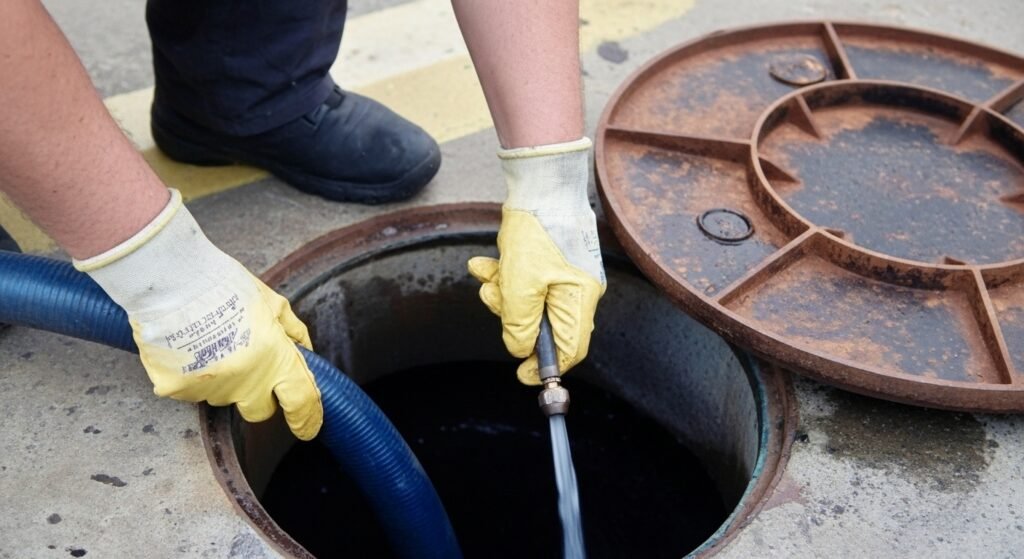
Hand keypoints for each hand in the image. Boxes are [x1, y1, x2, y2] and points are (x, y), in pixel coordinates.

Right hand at [75, 190, 321, 439]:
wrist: (168, 280)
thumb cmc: (222, 284)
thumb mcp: (270, 301)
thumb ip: (292, 331)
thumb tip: (305, 352)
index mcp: (274, 358)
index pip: (301, 400)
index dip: (307, 418)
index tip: (307, 428)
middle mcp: (245, 381)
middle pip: (259, 410)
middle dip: (258, 395)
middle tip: (246, 363)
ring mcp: (210, 388)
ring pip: (223, 397)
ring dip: (224, 379)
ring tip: (211, 342)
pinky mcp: (177, 390)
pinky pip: (191, 390)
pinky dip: (192, 374)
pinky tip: (187, 347)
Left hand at [468, 138, 605, 384]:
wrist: (541, 183)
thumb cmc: (538, 230)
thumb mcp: (521, 285)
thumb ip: (519, 324)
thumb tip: (520, 348)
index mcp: (580, 300)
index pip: (570, 350)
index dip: (545, 366)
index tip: (522, 374)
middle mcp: (576, 290)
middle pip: (544, 325)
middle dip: (512, 316)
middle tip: (495, 300)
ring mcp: (563, 274)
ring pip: (529, 301)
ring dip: (503, 293)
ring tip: (489, 274)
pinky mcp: (548, 259)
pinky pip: (524, 279)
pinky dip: (503, 275)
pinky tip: (485, 263)